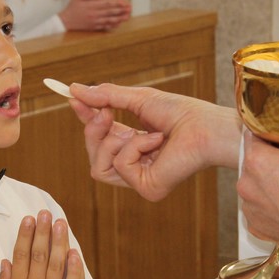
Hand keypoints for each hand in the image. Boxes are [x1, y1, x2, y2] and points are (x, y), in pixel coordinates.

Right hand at [0, 211, 85, 278]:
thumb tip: (6, 262)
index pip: (21, 255)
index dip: (25, 235)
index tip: (29, 219)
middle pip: (39, 255)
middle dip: (42, 232)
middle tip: (46, 213)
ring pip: (56, 266)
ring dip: (58, 243)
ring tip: (60, 224)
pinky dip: (74, 270)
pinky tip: (75, 254)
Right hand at [58, 0, 131, 31]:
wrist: (65, 22)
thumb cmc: (72, 9)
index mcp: (91, 6)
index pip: (107, 3)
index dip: (116, 3)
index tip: (124, 2)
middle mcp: (94, 14)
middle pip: (110, 12)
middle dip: (121, 10)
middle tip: (130, 9)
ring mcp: (95, 22)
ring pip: (109, 20)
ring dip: (119, 18)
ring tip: (127, 16)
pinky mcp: (94, 27)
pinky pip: (105, 27)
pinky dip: (112, 25)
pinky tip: (119, 24)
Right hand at [68, 83, 240, 200]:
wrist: (206, 126)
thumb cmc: (182, 113)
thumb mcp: (137, 99)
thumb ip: (106, 96)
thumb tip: (73, 90)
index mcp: (135, 146)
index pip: (100, 139)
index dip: (86, 120)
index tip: (73, 99)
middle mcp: (136, 167)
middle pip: (93, 156)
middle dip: (93, 131)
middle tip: (104, 112)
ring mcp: (140, 180)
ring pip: (99, 166)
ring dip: (113, 141)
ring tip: (136, 130)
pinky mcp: (147, 188)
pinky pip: (119, 166)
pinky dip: (134, 147)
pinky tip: (155, 141)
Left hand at [238, 133, 278, 255]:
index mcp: (258, 160)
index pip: (253, 137)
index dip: (267, 136)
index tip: (278, 140)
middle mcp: (247, 184)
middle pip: (253, 165)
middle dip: (269, 163)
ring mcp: (249, 207)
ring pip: (255, 189)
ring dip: (267, 187)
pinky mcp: (255, 226)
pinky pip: (259, 211)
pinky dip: (270, 209)